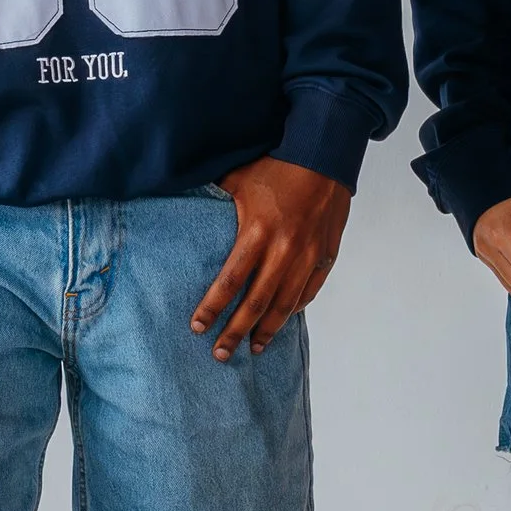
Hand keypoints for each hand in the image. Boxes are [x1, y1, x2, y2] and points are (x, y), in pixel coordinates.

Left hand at [190, 157, 351, 360]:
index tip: (197, 327)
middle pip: (256, 303)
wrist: (324, 156)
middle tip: (220, 354)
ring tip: (253, 348)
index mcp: (257, 232)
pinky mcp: (326, 256)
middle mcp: (284, 249)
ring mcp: (308, 255)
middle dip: (236, 332)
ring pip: (286, 305)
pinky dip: (294, 309)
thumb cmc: (276, 167)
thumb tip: (184, 211)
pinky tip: (282, 321)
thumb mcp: (238, 180)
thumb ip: (214, 202)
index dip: (212, 308)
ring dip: (267, 330)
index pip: (230, 281)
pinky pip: (309, 292)